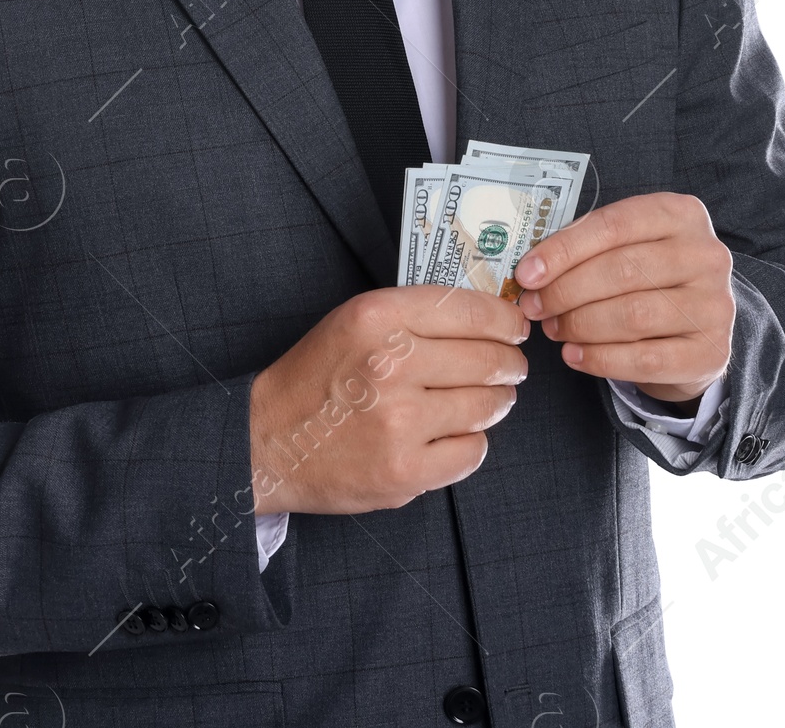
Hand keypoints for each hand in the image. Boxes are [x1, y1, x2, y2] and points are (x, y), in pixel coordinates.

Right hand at [249, 287, 528, 514]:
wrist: (269, 439)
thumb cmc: (318, 374)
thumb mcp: (356, 319)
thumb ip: (416, 314)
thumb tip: (489, 316)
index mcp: (379, 317)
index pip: (470, 310)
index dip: (505, 319)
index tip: (515, 327)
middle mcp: (392, 365)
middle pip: (488, 359)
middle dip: (508, 363)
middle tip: (509, 367)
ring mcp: (400, 423)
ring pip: (487, 406)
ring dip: (495, 402)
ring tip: (485, 399)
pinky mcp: (405, 473)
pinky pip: (472, 452)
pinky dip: (471, 443)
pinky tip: (453, 434)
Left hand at [513, 192, 733, 404]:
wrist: (696, 328)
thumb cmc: (648, 277)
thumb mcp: (625, 245)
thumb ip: (586, 246)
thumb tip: (532, 270)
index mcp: (681, 214)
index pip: (613, 225)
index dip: (563, 250)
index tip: (526, 273)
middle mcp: (706, 255)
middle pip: (621, 270)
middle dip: (566, 291)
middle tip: (534, 307)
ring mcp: (715, 305)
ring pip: (632, 315)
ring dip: (580, 325)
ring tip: (553, 330)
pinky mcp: (711, 352)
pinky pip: (645, 359)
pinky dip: (601, 359)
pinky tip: (574, 356)